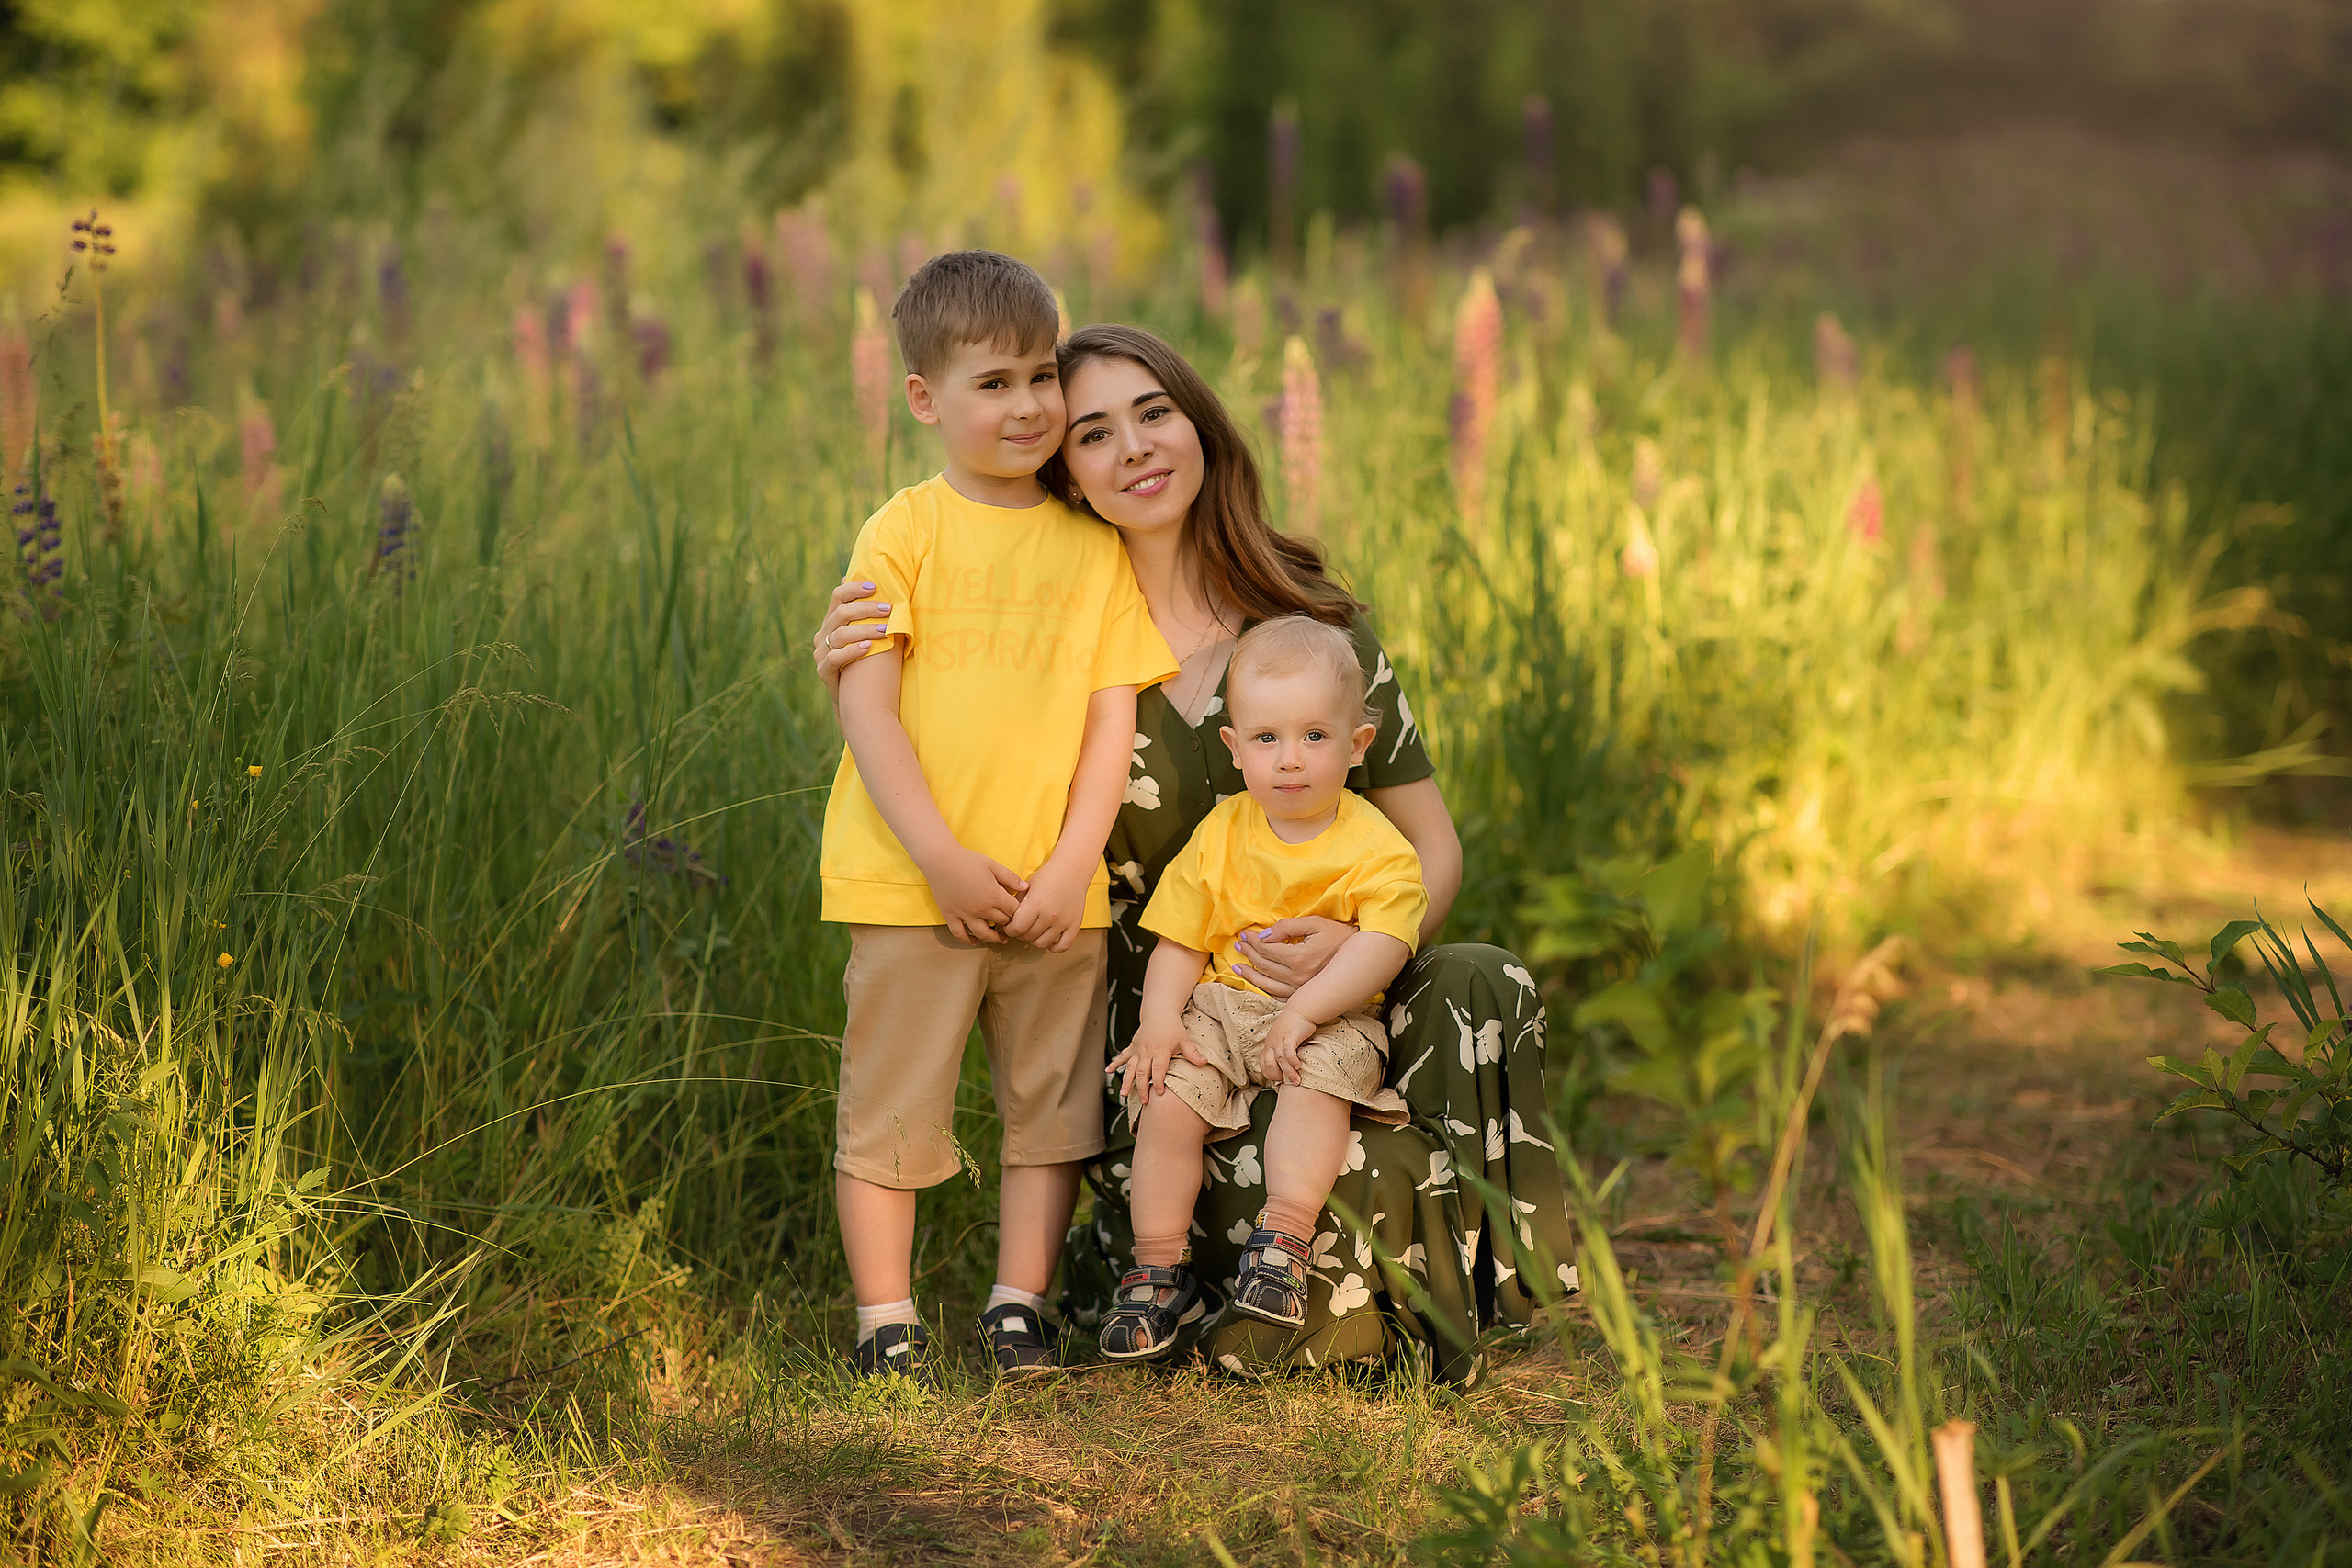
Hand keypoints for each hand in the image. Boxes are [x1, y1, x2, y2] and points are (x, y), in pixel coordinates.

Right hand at [811, 581, 892, 696]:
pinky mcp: (823, 671)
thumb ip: (872, 617)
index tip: (875, 586)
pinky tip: (868, 648)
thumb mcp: (869, 637)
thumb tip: (886, 589)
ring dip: (864, 630)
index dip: (853, 588)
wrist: (857, 700)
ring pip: (839, 635)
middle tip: (888, 610)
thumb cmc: (868, 664)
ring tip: (885, 630)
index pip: (838, 597)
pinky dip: (852, 651)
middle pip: (840, 613)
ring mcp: (820, 653)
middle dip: (866, 609)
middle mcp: (823, 634)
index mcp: (833, 621)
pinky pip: (834, 658)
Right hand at [919, 846, 1027, 944]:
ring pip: (984, 934)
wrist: (940, 860)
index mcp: (993, 896)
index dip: (1019, 911)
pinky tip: (975, 941)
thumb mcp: (992, 865)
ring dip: (995, 938)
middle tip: (1014, 923)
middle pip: (1001, 922)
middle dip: (1009, 922)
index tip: (1020, 910)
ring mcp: (965, 915)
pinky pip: (960, 934)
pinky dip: (968, 940)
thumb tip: (1026, 888)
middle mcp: (981, 909)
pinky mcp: (951, 916)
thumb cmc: (967, 860)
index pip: (1014, 910)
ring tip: (1002, 940)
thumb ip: (1010, 877)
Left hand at [1004, 857, 1090, 952]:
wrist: (1072, 870)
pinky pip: (1063, 946)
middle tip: (1020, 927)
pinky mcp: (1074, 925)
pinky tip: (1049, 939)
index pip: (1017, 928)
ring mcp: (1063, 922)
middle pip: (1028, 936)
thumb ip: (1017, 904)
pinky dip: (1054, 947)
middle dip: (1020, 934)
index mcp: (1036, 904)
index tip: (1009, 926)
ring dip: (1034, 940)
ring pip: (1042, 943)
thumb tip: (1006, 920)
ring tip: (1033, 931)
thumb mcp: (1027, 887)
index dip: (1009, 930)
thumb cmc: (1048, 876)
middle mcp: (1050, 915)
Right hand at [1109, 1015, 1206, 1103]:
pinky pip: (1123, 1056)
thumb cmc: (1173, 1027)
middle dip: (1143, 1087)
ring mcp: (1138, 1050)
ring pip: (1131, 1068)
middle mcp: (1147, 1051)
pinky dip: (1115, 1063)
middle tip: (1144, 1101)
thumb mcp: (1184, 1039)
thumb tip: (1204, 1062)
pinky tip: (1108, 1071)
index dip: (1159, 1081)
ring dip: (1127, 1081)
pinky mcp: (1133, 1047)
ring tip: (1123, 1094)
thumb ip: (1192, 1053)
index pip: (1159, 1069)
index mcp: (1160, 1050)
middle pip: (1143, 1072)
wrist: (1159, 1012)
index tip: (1160, 1093)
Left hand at [1231, 915, 1354, 999]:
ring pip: (1268, 984)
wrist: (1359, 956)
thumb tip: (1264, 935)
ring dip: (1250, 975)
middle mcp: (1299, 978)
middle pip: (1265, 965)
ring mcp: (1302, 989)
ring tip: (1238, 966)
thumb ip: (1287, 927)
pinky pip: (1279, 996)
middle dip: (1249, 954)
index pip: (1268, 949)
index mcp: (1301, 958)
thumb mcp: (1314, 924)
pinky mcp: (1305, 995)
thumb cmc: (1337, 935)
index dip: (1253, 941)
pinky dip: (1265, 989)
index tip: (1245, 934)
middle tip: (1238, 945)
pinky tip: (1257, 983)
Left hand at [1260, 1009, 1316, 1085]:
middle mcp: (1272, 1042)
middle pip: (1269, 1064)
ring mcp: (1280, 1038)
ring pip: (1280, 1060)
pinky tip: (1298, 1067)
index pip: (1263, 1063)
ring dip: (1288, 1072)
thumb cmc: (1294, 1025)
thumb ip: (1282, 1049)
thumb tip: (1287, 1065)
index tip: (1279, 1080)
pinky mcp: (1290, 1035)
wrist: (1301, 1009)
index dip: (1269, 1074)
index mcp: (1269, 1044)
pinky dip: (1292, 1060)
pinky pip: (1288, 1051)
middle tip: (1287, 1082)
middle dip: (1277, 1076)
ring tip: (1296, 1081)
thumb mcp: (1284, 1038)